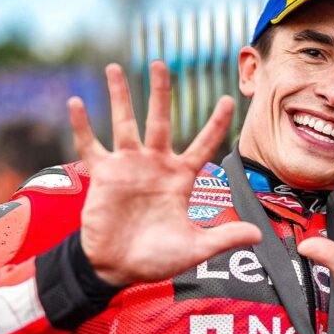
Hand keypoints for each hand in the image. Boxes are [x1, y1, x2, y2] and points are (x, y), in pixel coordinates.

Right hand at [70, 61, 260, 285]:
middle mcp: (155, 165)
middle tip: (160, 64)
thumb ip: (223, 238)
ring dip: (119, 96)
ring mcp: (128, 167)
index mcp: (180, 178)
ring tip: (114, 68)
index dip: (215, 124)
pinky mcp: (103, 175)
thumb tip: (257, 236)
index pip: (202, 144)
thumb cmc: (156, 258)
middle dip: (161, 93)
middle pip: (160, 121)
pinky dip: (82, 126)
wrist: (118, 269)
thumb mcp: (194, 248)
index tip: (229, 99)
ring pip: (124, 123)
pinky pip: (90, 146)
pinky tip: (75, 102)